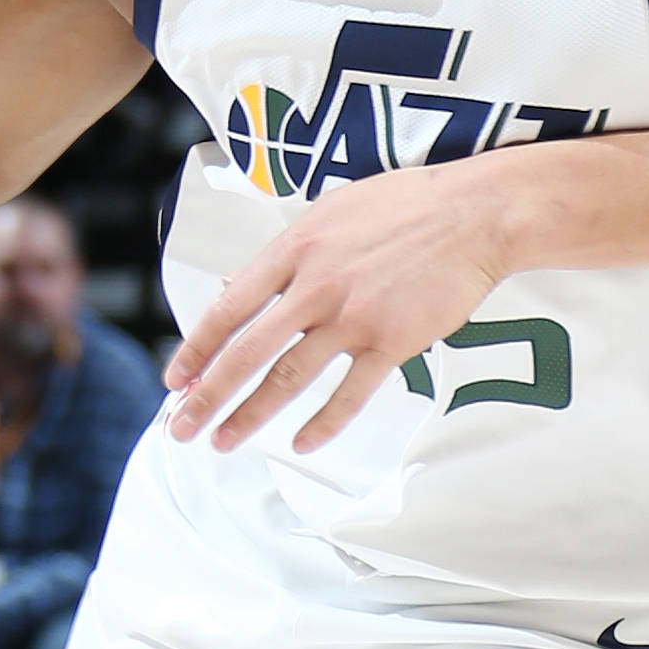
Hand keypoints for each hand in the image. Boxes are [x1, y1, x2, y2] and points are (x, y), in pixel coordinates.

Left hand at [164, 160, 509, 450]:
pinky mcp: (393, 342)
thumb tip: (235, 283)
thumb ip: (283, 251)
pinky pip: (350, 393)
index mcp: (295, 249)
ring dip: (252, 415)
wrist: (474, 214)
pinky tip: (303, 443)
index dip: (196, 346)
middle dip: (208, 395)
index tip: (175, 377)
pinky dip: (324, 423)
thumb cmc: (405, 204)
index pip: (229, 306)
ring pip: (289, 377)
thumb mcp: (329, 210)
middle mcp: (316, 286)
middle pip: (247, 351)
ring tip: (226, 441)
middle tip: (182, 427)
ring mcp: (354, 317)